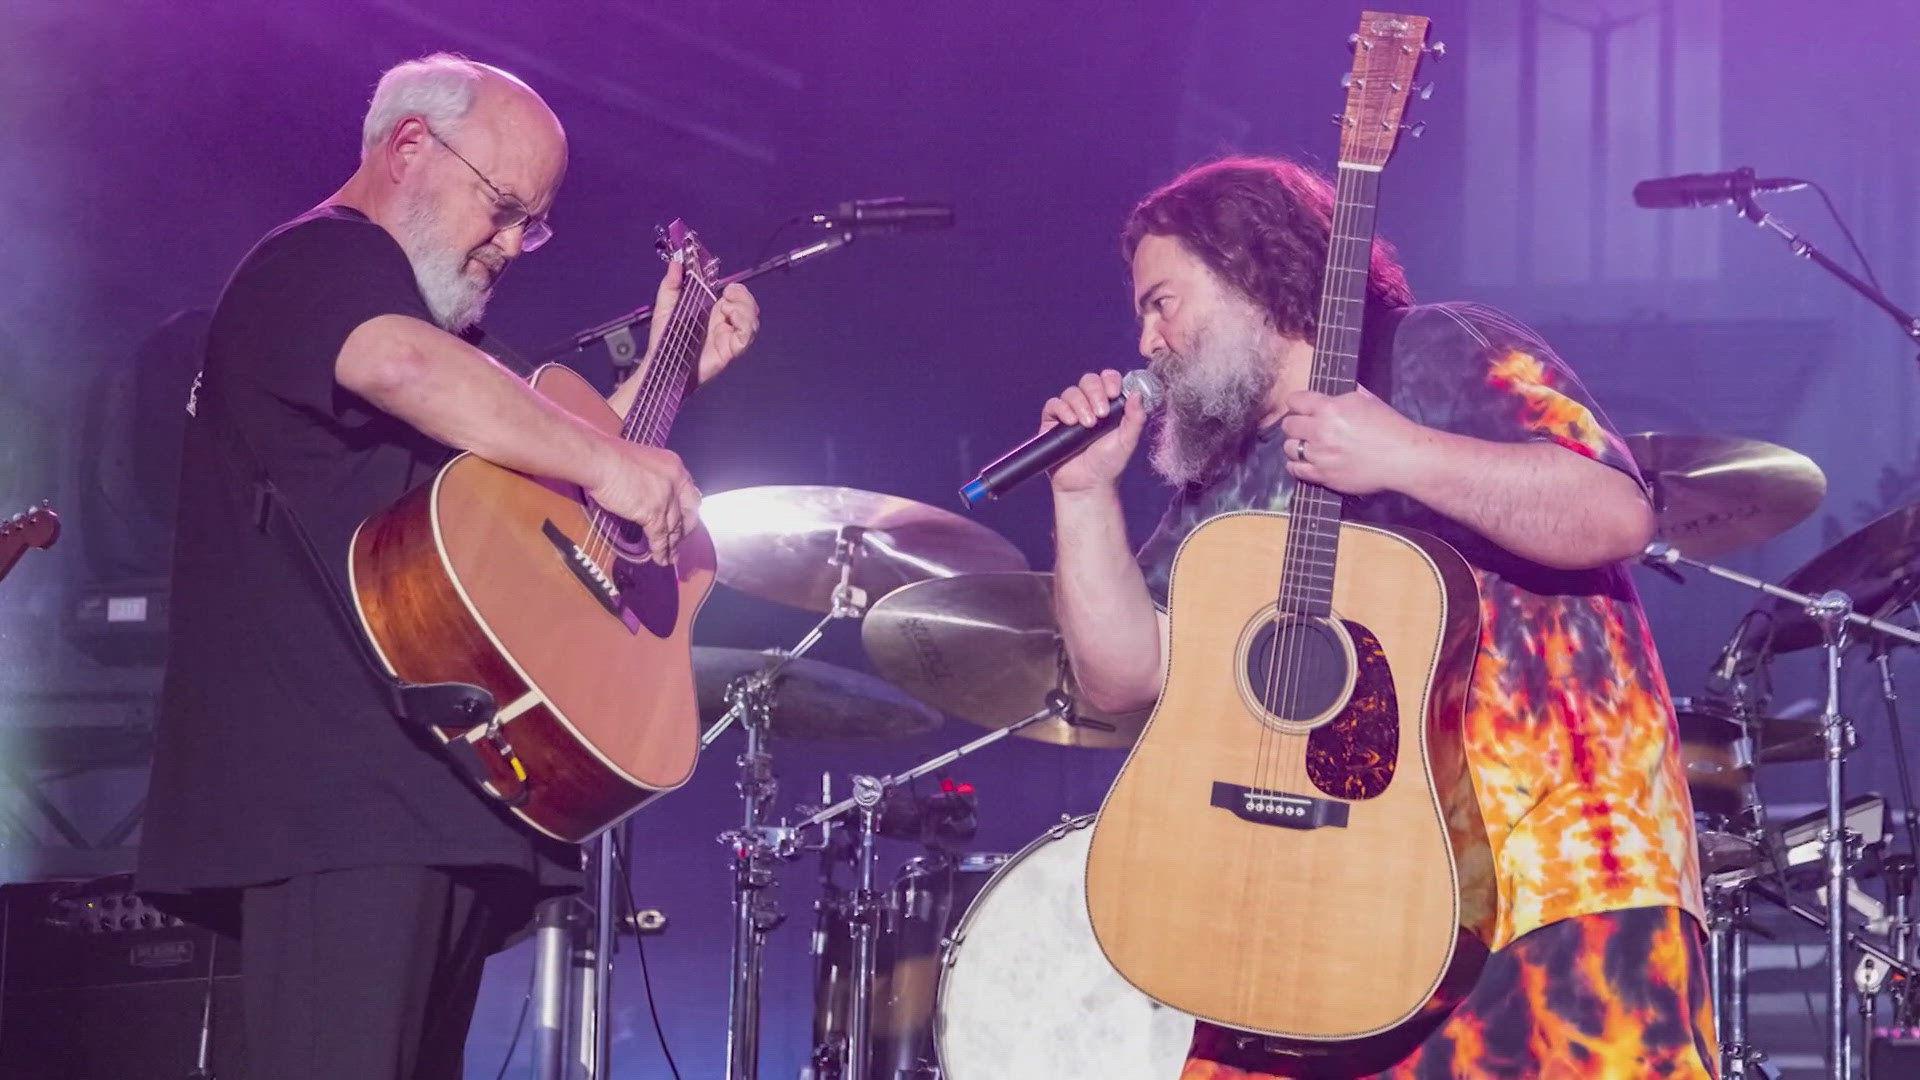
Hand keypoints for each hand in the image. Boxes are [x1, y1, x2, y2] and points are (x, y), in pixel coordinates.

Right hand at [585, 440, 701, 565]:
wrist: (601, 460)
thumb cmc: (611, 456)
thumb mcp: (642, 462)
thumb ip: (651, 477)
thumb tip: (646, 490)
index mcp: (675, 466)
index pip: (690, 493)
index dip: (688, 510)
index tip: (685, 520)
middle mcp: (676, 483)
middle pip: (688, 513)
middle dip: (685, 530)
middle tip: (679, 541)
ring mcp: (666, 499)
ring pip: (674, 528)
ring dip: (673, 545)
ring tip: (672, 558)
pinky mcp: (653, 514)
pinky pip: (660, 537)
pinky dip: (660, 550)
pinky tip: (661, 559)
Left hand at [642, 260, 759, 384]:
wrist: (662, 364)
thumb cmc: (664, 339)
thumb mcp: (665, 307)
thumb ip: (671, 285)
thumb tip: (675, 262)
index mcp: (713, 311)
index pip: (736, 296)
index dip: (737, 289)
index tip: (727, 287)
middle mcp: (725, 323)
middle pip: (749, 305)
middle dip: (744, 296)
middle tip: (729, 295)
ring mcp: (729, 336)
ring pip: (752, 318)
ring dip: (744, 308)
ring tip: (728, 309)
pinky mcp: (731, 350)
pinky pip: (747, 335)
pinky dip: (744, 323)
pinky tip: (731, 319)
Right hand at [1040, 370, 1147, 493]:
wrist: (1087, 485)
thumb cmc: (1109, 464)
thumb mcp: (1128, 441)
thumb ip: (1136, 418)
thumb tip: (1137, 393)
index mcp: (1109, 405)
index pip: (1108, 380)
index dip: (1110, 380)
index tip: (1115, 394)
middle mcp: (1089, 405)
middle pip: (1088, 380)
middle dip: (1095, 392)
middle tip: (1101, 414)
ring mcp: (1070, 413)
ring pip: (1071, 392)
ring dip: (1080, 404)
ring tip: (1087, 425)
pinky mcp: (1053, 423)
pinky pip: (1054, 405)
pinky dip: (1062, 409)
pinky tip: (1071, 422)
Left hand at [1278, 387, 1431, 495]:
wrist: (1403, 458)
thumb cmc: (1390, 427)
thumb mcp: (1367, 400)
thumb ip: (1344, 396)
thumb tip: (1332, 394)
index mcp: (1330, 408)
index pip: (1295, 400)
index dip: (1297, 403)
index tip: (1301, 407)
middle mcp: (1320, 431)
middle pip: (1288, 425)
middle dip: (1295, 424)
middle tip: (1305, 428)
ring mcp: (1320, 455)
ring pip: (1289, 448)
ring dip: (1296, 445)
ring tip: (1307, 446)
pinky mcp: (1323, 475)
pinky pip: (1296, 470)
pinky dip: (1297, 466)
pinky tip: (1304, 462)